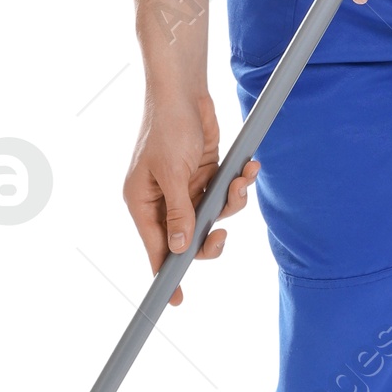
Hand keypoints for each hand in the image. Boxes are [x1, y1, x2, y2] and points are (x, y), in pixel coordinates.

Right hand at [123, 88, 259, 304]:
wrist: (185, 90)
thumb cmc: (168, 126)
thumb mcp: (172, 172)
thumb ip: (178, 212)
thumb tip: (180, 248)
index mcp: (142, 203)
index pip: (154, 248)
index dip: (165, 275)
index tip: (175, 301)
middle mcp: (163, 201)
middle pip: (187, 241)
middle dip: (209, 241)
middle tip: (222, 236)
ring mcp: (186, 190)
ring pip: (213, 218)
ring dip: (232, 205)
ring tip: (242, 182)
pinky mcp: (206, 177)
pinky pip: (226, 195)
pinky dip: (240, 186)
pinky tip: (249, 170)